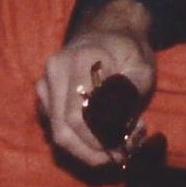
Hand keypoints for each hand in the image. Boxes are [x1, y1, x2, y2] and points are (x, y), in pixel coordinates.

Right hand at [38, 0, 156, 165]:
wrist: (109, 31)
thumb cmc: (129, 51)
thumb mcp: (142, 68)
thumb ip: (131, 93)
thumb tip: (119, 127)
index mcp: (80, 61)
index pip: (78, 117)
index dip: (98, 141)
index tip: (123, 149)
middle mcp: (55, 71)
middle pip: (62, 131)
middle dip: (91, 151)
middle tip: (119, 155)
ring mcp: (45, 82)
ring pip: (57, 133)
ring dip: (85, 148)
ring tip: (115, 141)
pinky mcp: (43, 94)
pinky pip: (55, 127)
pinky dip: (77, 139)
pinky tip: (101, 133)